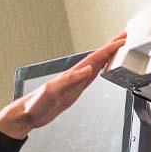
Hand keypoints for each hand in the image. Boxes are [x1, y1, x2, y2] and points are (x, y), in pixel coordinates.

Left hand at [0, 29, 129, 139]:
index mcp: (70, 74)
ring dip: (107, 56)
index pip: (93, 58)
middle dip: (110, 47)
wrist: (27, 115)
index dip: (107, 49)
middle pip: (96, 58)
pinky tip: (102, 69)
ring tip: (117, 49)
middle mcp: (74, 76)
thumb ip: (71, 80)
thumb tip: (88, 69)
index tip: (120, 41)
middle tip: (123, 37)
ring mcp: (74, 83)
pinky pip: (91, 77)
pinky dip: (100, 70)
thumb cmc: (36, 103)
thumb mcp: (53, 91)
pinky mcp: (73, 91)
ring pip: (95, 65)